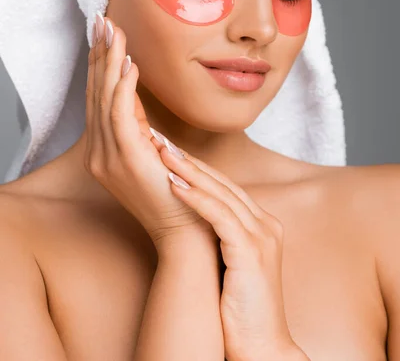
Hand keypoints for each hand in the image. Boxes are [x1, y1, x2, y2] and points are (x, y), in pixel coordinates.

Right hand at [84, 14, 216, 250]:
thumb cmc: (177, 189)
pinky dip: (123, 88)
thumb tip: (136, 91)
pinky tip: (129, 64)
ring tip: (113, 32)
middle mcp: (99, 153)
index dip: (99, 63)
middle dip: (98, 54)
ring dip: (108, 62)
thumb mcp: (153, 150)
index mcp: (105, 150)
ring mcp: (108, 159)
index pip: (99, 97)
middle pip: (96, 93)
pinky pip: (120, 116)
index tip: (103, 33)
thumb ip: (141, 123)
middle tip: (101, 20)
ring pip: (104, 99)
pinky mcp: (127, 160)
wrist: (185, 231)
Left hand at [157, 145, 302, 360]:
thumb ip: (220, 236)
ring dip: (189, 171)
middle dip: (190, 160)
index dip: (197, 167)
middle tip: (162, 140)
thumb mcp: (230, 263)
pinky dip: (197, 199)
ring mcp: (261, 236)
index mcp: (262, 224)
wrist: (260, 347)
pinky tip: (175, 185)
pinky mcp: (251, 252)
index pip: (226, 186)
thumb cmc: (240, 309)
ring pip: (221, 193)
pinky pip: (220, 216)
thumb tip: (190, 216)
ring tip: (162, 154)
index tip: (170, 151)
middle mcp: (266, 224)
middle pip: (223, 183)